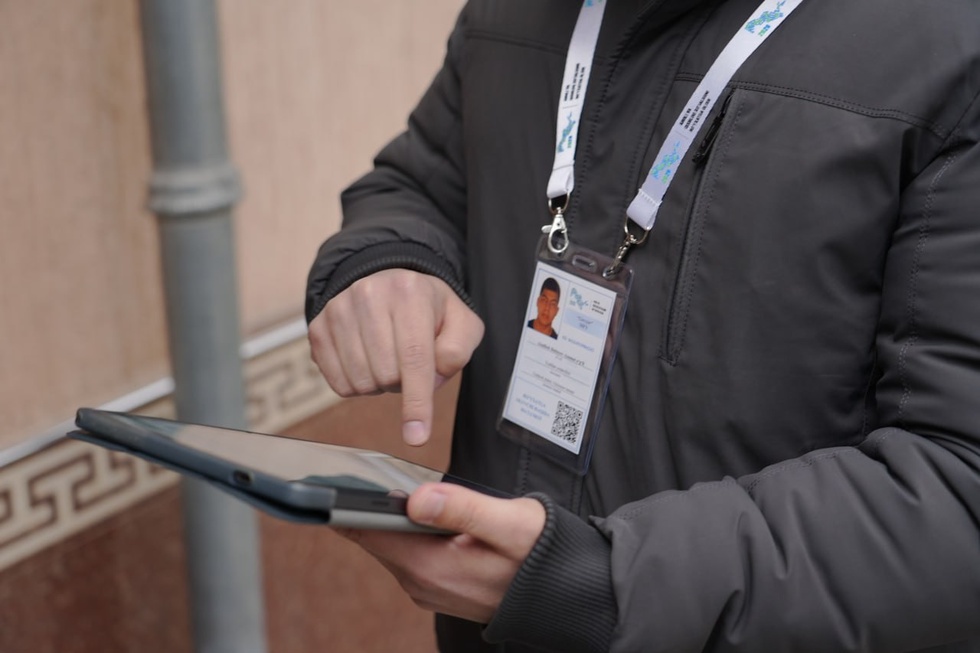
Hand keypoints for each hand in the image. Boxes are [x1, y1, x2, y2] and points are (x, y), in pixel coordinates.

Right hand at [309, 269, 483, 445]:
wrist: (386, 283)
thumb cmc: (428, 310)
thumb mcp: (460, 322)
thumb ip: (457, 350)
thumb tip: (432, 380)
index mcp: (410, 292)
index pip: (414, 358)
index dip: (417, 402)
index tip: (417, 437)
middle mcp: (368, 294)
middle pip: (387, 375)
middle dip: (403, 383)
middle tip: (408, 362)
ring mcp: (337, 310)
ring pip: (360, 382)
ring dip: (380, 385)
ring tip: (387, 358)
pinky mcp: (317, 327)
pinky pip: (338, 384)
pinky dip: (357, 385)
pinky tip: (366, 362)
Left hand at [339, 483, 546, 623]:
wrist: (569, 593)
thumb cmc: (544, 556)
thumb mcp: (511, 524)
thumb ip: (463, 510)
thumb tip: (416, 498)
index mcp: (431, 567)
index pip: (367, 533)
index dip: (342, 504)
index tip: (323, 478)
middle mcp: (421, 583)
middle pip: (373, 537)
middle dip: (358, 505)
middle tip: (335, 469)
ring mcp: (428, 587)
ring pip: (388, 544)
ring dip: (379, 516)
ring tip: (364, 482)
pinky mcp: (438, 584)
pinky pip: (405, 552)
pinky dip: (399, 529)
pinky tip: (404, 507)